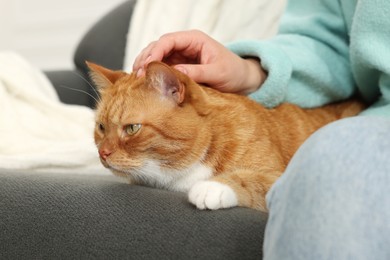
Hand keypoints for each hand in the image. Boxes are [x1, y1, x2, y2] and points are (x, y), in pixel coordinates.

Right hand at [133, 30, 266, 94]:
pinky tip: (145, 82)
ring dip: (145, 66)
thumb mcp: (218, 73)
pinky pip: (162, 67)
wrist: (241, 80)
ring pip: (157, 57)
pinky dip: (152, 73)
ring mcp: (181, 56)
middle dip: (146, 59)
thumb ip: (198, 72)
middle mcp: (185, 45)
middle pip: (158, 47)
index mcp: (195, 40)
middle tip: (137, 75)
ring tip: (136, 79)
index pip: (169, 40)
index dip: (155, 52)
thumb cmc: (233, 73)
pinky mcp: (179, 67)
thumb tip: (176, 73)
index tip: (147, 66)